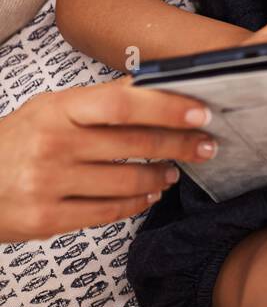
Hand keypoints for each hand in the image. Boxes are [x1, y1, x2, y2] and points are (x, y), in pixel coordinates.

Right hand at [0, 77, 215, 241]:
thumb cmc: (14, 141)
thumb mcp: (49, 109)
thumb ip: (97, 101)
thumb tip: (150, 86)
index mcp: (57, 109)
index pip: (123, 104)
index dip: (167, 107)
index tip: (200, 112)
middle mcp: (54, 144)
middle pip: (133, 143)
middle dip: (179, 145)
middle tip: (206, 145)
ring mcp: (49, 184)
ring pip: (126, 181)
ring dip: (159, 176)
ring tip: (174, 171)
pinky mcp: (47, 220)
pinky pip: (106, 212)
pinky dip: (135, 203)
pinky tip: (148, 195)